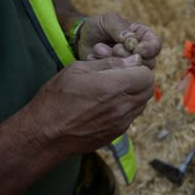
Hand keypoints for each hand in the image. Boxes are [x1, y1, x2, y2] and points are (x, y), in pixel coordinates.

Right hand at [27, 55, 153, 155]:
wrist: (45, 135)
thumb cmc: (56, 99)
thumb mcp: (78, 70)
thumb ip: (109, 64)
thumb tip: (132, 60)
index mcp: (113, 88)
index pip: (146, 74)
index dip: (138, 67)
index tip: (125, 65)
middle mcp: (122, 107)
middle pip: (148, 89)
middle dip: (139, 79)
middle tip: (122, 75)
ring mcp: (122, 123)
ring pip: (142, 103)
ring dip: (134, 93)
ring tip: (113, 89)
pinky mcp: (117, 133)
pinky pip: (131, 116)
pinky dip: (126, 107)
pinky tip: (107, 104)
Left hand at [77, 13, 161, 68]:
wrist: (81, 39)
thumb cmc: (98, 26)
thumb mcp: (108, 20)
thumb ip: (120, 28)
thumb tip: (131, 40)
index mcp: (143, 37)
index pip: (155, 45)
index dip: (149, 49)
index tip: (137, 49)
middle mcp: (140, 53)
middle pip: (148, 62)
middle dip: (129, 56)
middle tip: (114, 48)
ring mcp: (130, 66)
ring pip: (133, 71)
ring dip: (116, 61)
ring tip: (99, 49)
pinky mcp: (119, 75)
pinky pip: (119, 78)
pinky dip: (105, 67)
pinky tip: (93, 57)